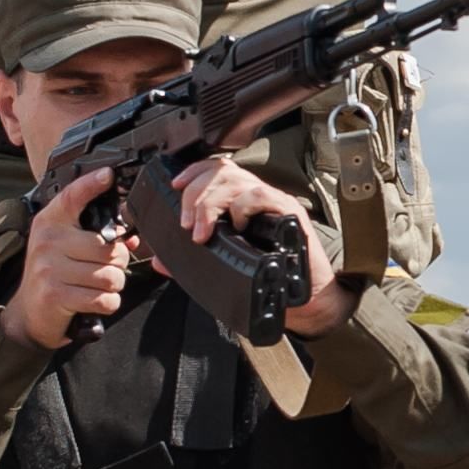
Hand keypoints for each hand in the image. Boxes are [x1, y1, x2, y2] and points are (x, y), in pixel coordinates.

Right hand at [4, 170, 132, 349]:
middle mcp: (48, 241)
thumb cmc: (53, 275)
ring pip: (110, 275)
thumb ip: (94, 236)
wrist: (28, 312)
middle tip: (104, 269)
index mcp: (50, 223)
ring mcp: (50, 268)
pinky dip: (107, 303)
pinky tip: (95, 300)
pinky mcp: (56, 295)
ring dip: (113, 285)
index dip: (92, 184)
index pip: (72, 197)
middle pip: (109, 248)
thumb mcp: (65, 247)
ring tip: (98, 285)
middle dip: (118, 263)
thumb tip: (131, 238)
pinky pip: (104, 298)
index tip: (108, 174)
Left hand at [158, 154, 346, 335]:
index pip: (216, 170)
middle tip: (188, 225)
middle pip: (221, 172)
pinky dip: (242, 208)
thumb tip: (161, 261)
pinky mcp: (290, 213)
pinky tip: (237, 227)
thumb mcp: (226, 264)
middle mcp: (258, 196)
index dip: (194, 172)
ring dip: (212, 203)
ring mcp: (274, 202)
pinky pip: (261, 195)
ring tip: (203, 231)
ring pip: (237, 180)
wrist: (307, 298)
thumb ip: (194, 259)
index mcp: (243, 201)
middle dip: (196, 195)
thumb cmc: (272, 279)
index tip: (175, 186)